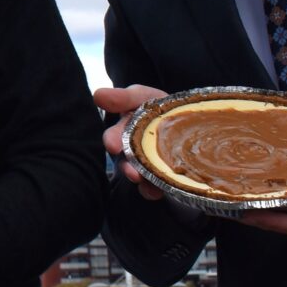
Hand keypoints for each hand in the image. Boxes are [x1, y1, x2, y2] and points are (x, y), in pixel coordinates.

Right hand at [95, 84, 168, 200]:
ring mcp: (144, 165)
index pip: (114, 136)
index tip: (113, 146)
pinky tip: (158, 192)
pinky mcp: (158, 178)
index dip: (113, 140)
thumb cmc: (158, 107)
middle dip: (127, 168)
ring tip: (148, 186)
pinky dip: (153, 190)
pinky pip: (152, 188)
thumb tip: (98, 95)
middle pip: (126, 161)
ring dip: (141, 182)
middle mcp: (130, 149)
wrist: (188, 122)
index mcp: (125, 129)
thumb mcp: (142, 97)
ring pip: (138, 176)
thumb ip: (123, 97)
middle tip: (133, 174)